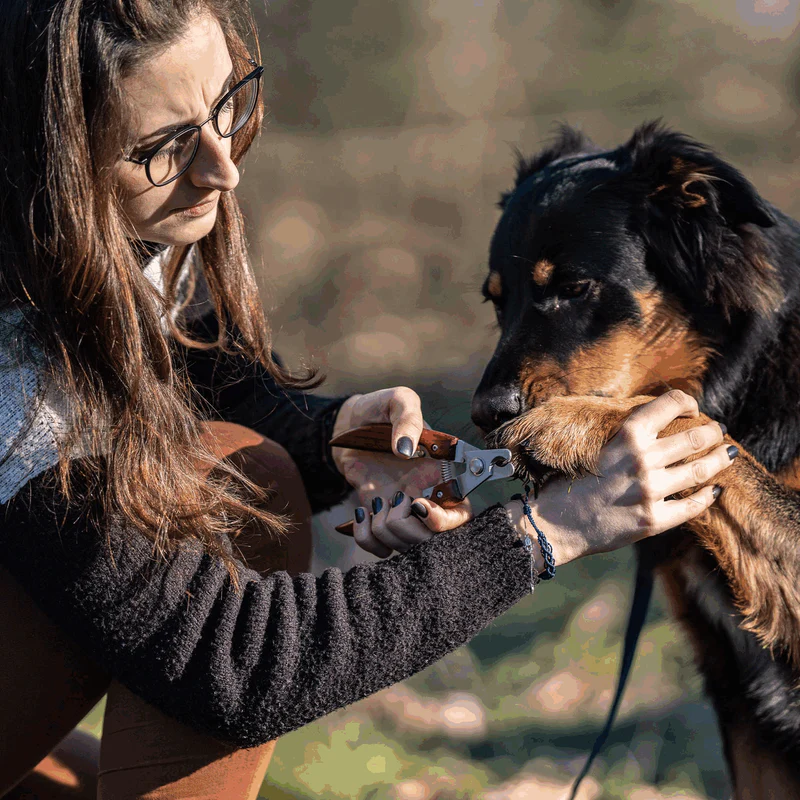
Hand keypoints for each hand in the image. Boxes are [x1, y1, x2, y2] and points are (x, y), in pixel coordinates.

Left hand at [332, 388, 472, 556]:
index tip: (419, 504)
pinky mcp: (380, 520)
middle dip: (409, 528)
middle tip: (392, 499)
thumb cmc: (379, 410)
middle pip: (433, 540)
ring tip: (376, 502)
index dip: (446, 521)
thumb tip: (406, 450)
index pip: (462, 514)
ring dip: (385, 529)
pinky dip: (366, 536)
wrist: (346, 425)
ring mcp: (403, 511)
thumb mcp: (397, 401)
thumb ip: (407, 418)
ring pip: (406, 547)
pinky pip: (378, 548)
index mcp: (443, 472)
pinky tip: (361, 512)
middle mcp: (427, 497)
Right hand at [503, 391, 733, 570]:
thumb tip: (661, 424)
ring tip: (726, 455)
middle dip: (712, 432)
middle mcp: (642, 460)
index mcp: (627, 435)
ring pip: (702, 471)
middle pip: (696, 437)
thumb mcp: (600, 446)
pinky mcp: (654, 520)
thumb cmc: (573, 481)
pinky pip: (693, 506)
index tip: (692, 409)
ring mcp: (650, 491)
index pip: (670, 403)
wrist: (556, 522)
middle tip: (717, 432)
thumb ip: (630, 436)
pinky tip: (714, 491)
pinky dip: (709, 496)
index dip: (687, 401)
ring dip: (719, 460)